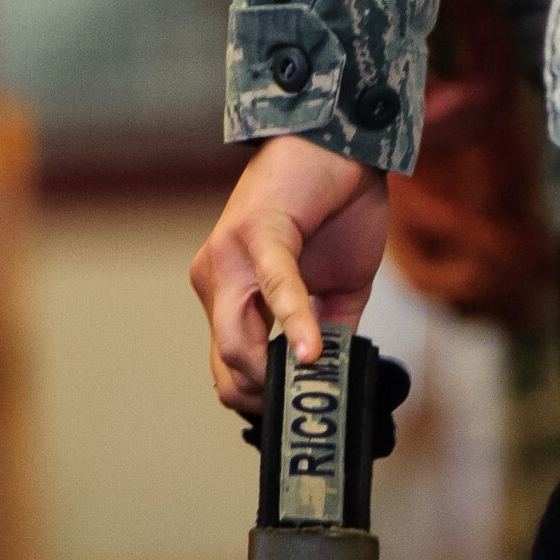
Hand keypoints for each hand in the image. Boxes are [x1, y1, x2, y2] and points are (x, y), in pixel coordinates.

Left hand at [191, 135, 389, 413]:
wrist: (342, 142)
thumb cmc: (337, 210)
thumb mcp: (339, 289)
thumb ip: (330, 333)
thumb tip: (332, 381)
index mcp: (231, 296)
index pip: (229, 370)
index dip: (261, 403)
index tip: (299, 417)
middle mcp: (217, 280)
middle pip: (225, 369)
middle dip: (265, 401)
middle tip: (306, 413)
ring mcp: (228, 258)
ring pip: (236, 344)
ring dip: (276, 375)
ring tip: (314, 388)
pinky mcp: (258, 234)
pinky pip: (275, 290)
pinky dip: (295, 326)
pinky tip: (313, 352)